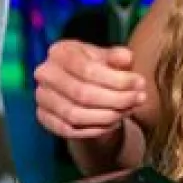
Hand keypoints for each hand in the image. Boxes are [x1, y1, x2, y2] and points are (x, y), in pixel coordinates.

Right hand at [34, 40, 148, 139]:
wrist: (81, 87)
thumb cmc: (96, 68)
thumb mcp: (108, 57)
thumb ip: (117, 56)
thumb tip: (126, 58)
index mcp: (60, 51)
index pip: (88, 70)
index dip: (117, 79)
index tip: (140, 83)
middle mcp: (45, 73)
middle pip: (82, 94)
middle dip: (116, 99)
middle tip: (139, 99)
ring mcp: (42, 97)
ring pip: (76, 115)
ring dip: (108, 116)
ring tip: (128, 111)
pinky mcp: (44, 117)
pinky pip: (69, 130)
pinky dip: (95, 129)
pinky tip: (114, 122)